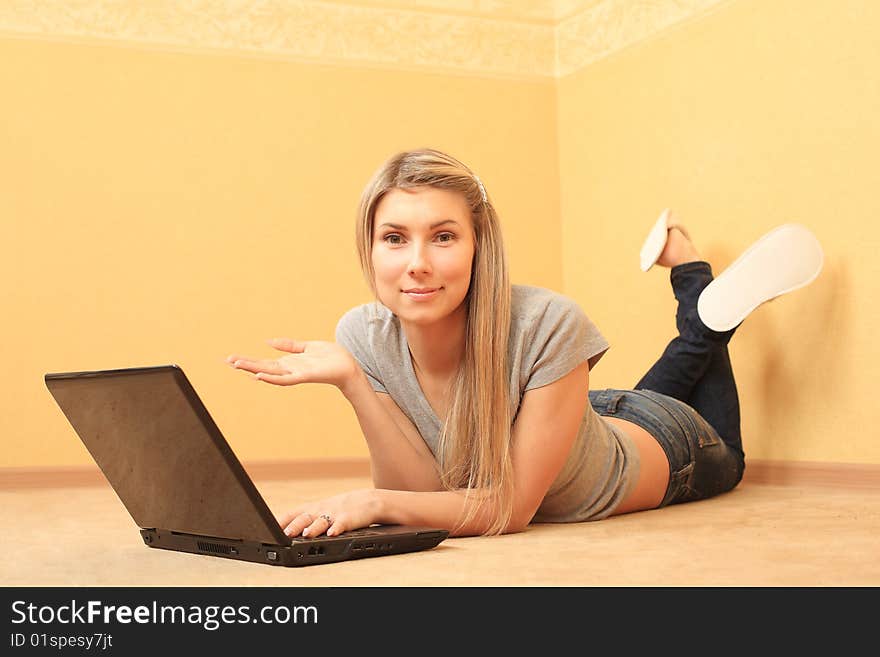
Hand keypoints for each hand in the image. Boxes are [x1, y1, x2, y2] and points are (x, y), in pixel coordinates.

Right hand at [226, 338, 358, 388]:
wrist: (349, 366)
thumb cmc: (330, 357)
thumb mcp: (307, 347)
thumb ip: (289, 345)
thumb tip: (268, 342)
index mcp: (288, 363)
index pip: (263, 362)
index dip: (247, 360)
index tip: (230, 358)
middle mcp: (289, 370)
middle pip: (262, 367)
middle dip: (245, 365)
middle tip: (226, 361)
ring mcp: (296, 374)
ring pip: (270, 373)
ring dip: (254, 370)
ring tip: (237, 366)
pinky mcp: (305, 376)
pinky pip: (286, 379)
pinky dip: (272, 378)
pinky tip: (260, 376)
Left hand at [276, 489, 381, 537]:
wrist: (367, 501)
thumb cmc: (339, 508)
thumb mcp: (319, 511)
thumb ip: (302, 520)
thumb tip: (280, 531)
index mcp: (311, 509)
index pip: (292, 514)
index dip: (279, 522)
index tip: (266, 529)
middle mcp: (320, 510)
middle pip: (304, 517)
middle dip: (294, 526)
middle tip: (284, 534)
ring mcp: (334, 513)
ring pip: (321, 521)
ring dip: (313, 528)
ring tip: (306, 534)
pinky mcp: (349, 519)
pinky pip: (342, 523)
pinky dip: (337, 528)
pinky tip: (332, 533)